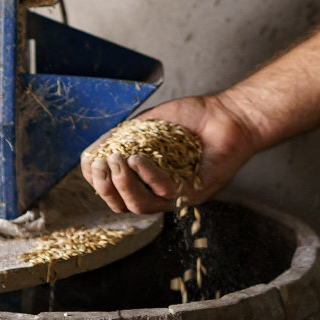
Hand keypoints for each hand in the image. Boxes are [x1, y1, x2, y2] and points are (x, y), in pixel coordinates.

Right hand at [82, 94, 260, 213]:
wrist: (229, 114)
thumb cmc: (195, 116)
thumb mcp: (150, 122)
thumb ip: (123, 135)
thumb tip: (92, 149)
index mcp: (147, 177)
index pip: (115, 191)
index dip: (96, 181)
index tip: (90, 162)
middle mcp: (160, 190)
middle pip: (123, 205)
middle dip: (105, 187)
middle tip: (101, 165)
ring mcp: (177, 194)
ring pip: (140, 205)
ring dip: (122, 185)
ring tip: (116, 161)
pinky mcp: (193, 193)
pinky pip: (164, 191)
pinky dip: (147, 175)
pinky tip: (137, 158)